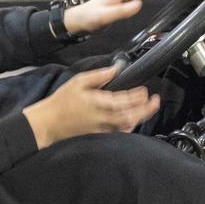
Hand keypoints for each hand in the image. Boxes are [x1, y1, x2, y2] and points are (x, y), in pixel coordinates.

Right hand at [22, 64, 160, 148]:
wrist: (49, 123)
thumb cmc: (62, 101)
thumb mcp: (78, 82)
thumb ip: (99, 75)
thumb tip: (116, 68)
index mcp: (97, 103)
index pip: (123, 101)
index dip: (137, 97)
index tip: (145, 91)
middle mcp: (102, 118)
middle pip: (130, 115)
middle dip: (145, 109)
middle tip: (155, 101)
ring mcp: (101, 129)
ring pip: (126, 126)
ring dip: (140, 118)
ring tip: (148, 109)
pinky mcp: (99, 135)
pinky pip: (119, 133)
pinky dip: (129, 127)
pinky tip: (134, 121)